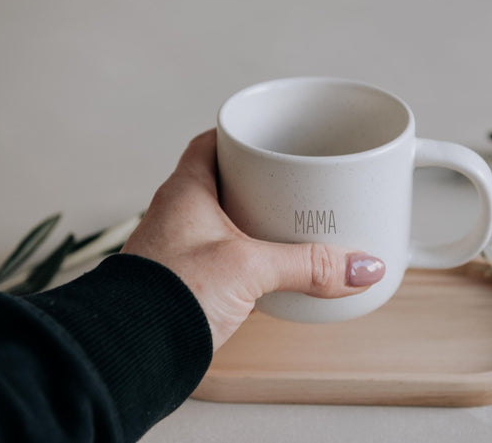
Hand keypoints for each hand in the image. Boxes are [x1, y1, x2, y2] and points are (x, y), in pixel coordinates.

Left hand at [121, 129, 384, 350]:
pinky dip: (252, 257)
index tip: (271, 136)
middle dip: (261, 181)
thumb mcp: (247, 269)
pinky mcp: (190, 282)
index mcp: (186, 192)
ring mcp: (183, 249)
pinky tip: (274, 269)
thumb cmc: (165, 297)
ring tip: (295, 223)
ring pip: (228, 222)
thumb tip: (361, 266)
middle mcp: (180, 215)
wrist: (130, 354)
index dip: (241, 137)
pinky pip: (227, 257)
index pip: (212, 144)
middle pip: (226, 182)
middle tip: (295, 181)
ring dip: (258, 222)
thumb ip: (307, 265)